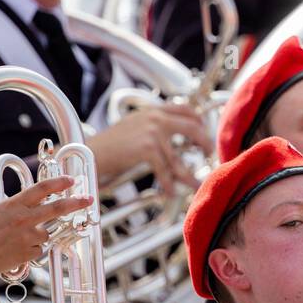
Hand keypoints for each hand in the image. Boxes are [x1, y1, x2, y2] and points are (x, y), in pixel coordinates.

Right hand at [0, 176, 93, 296]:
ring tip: (16, 240)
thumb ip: (17, 206)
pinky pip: (40, 249)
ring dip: (38, 235)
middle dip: (76, 202)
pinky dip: (32, 249)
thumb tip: (35, 203)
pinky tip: (15, 250)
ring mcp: (28, 236)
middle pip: (57, 208)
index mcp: (13, 205)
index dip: (58, 183)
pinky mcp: (30, 252)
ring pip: (46, 233)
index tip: (70, 180)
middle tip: (89, 199)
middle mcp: (24, 219)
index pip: (41, 189)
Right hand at [88, 103, 212, 190]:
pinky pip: (165, 171)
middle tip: (209, 155)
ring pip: (179, 159)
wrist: (93, 151)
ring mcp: (153, 133)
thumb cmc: (111, 143)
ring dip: (188, 176)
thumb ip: (154, 124)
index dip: (199, 121)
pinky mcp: (148, 149)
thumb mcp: (134, 124)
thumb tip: (174, 135)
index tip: (204, 133)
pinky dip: (169, 184)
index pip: (186, 109)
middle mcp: (156, 118)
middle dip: (205, 143)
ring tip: (195, 185)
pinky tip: (171, 193)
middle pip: (193, 128)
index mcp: (154, 110)